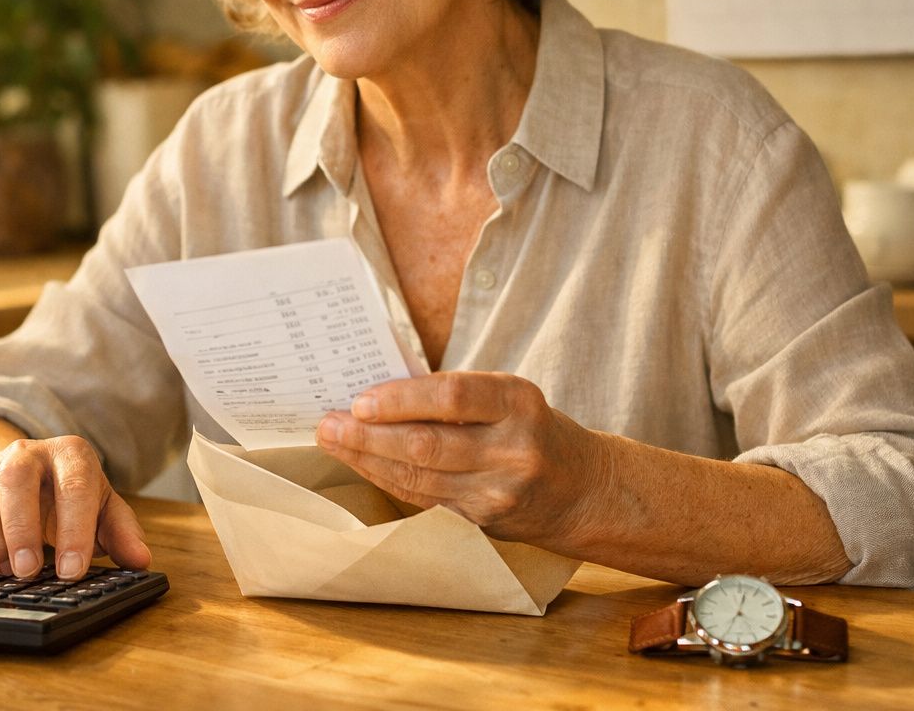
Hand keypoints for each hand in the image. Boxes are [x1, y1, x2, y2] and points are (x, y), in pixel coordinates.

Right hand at [0, 434, 150, 581]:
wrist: (31, 477)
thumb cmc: (71, 498)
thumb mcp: (103, 510)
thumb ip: (122, 533)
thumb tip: (140, 561)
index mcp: (70, 455)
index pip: (75, 486)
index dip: (75, 529)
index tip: (73, 570)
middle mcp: (26, 453)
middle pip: (16, 479)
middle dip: (22, 528)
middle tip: (29, 571)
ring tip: (6, 570)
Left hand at [314, 372, 609, 549]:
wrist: (584, 490)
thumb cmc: (533, 430)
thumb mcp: (510, 399)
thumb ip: (456, 396)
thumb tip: (379, 392)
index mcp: (520, 403)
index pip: (453, 397)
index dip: (402, 399)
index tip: (361, 399)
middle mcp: (513, 450)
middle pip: (428, 444)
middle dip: (369, 435)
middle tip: (329, 423)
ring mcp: (499, 492)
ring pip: (420, 477)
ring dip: (368, 459)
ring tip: (334, 442)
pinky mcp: (484, 521)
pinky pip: (425, 498)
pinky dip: (389, 480)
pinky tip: (364, 465)